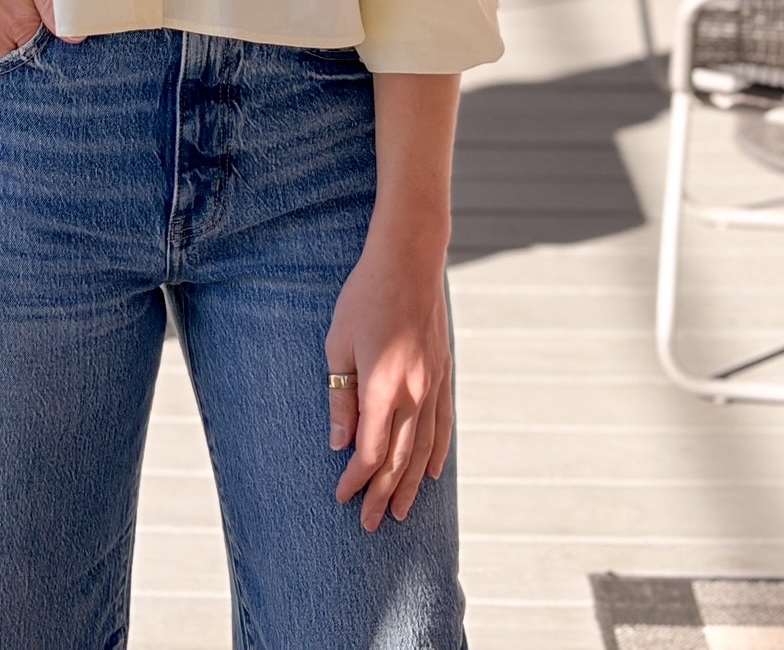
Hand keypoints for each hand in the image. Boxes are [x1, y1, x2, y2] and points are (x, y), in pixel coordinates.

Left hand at [326, 228, 453, 530]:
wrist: (410, 260)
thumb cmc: (365, 296)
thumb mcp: (339, 344)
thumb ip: (340, 397)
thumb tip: (339, 442)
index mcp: (383, 387)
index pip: (371, 451)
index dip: (355, 478)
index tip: (341, 496)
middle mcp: (414, 393)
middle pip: (399, 459)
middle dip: (382, 494)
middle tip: (371, 524)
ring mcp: (434, 384)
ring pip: (424, 449)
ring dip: (410, 484)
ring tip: (399, 512)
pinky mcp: (444, 373)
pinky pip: (443, 424)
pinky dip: (437, 453)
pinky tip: (430, 473)